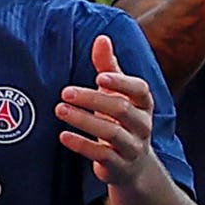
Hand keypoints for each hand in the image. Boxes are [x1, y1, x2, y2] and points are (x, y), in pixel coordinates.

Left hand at [58, 34, 161, 181]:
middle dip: (93, 99)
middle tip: (65, 92)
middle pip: (121, 109)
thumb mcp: (117, 94)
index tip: (100, 77)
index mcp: (144, 104)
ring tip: (60, 109)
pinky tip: (63, 135)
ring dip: (83, 120)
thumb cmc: (121, 121)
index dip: (122, 83)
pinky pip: (102, 155)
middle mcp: (142, 126)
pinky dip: (82, 145)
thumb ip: (109, 67)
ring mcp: (132, 147)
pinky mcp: (119, 166)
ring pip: (111, 133)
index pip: (140, 90)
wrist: (133, 166)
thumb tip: (102, 38)